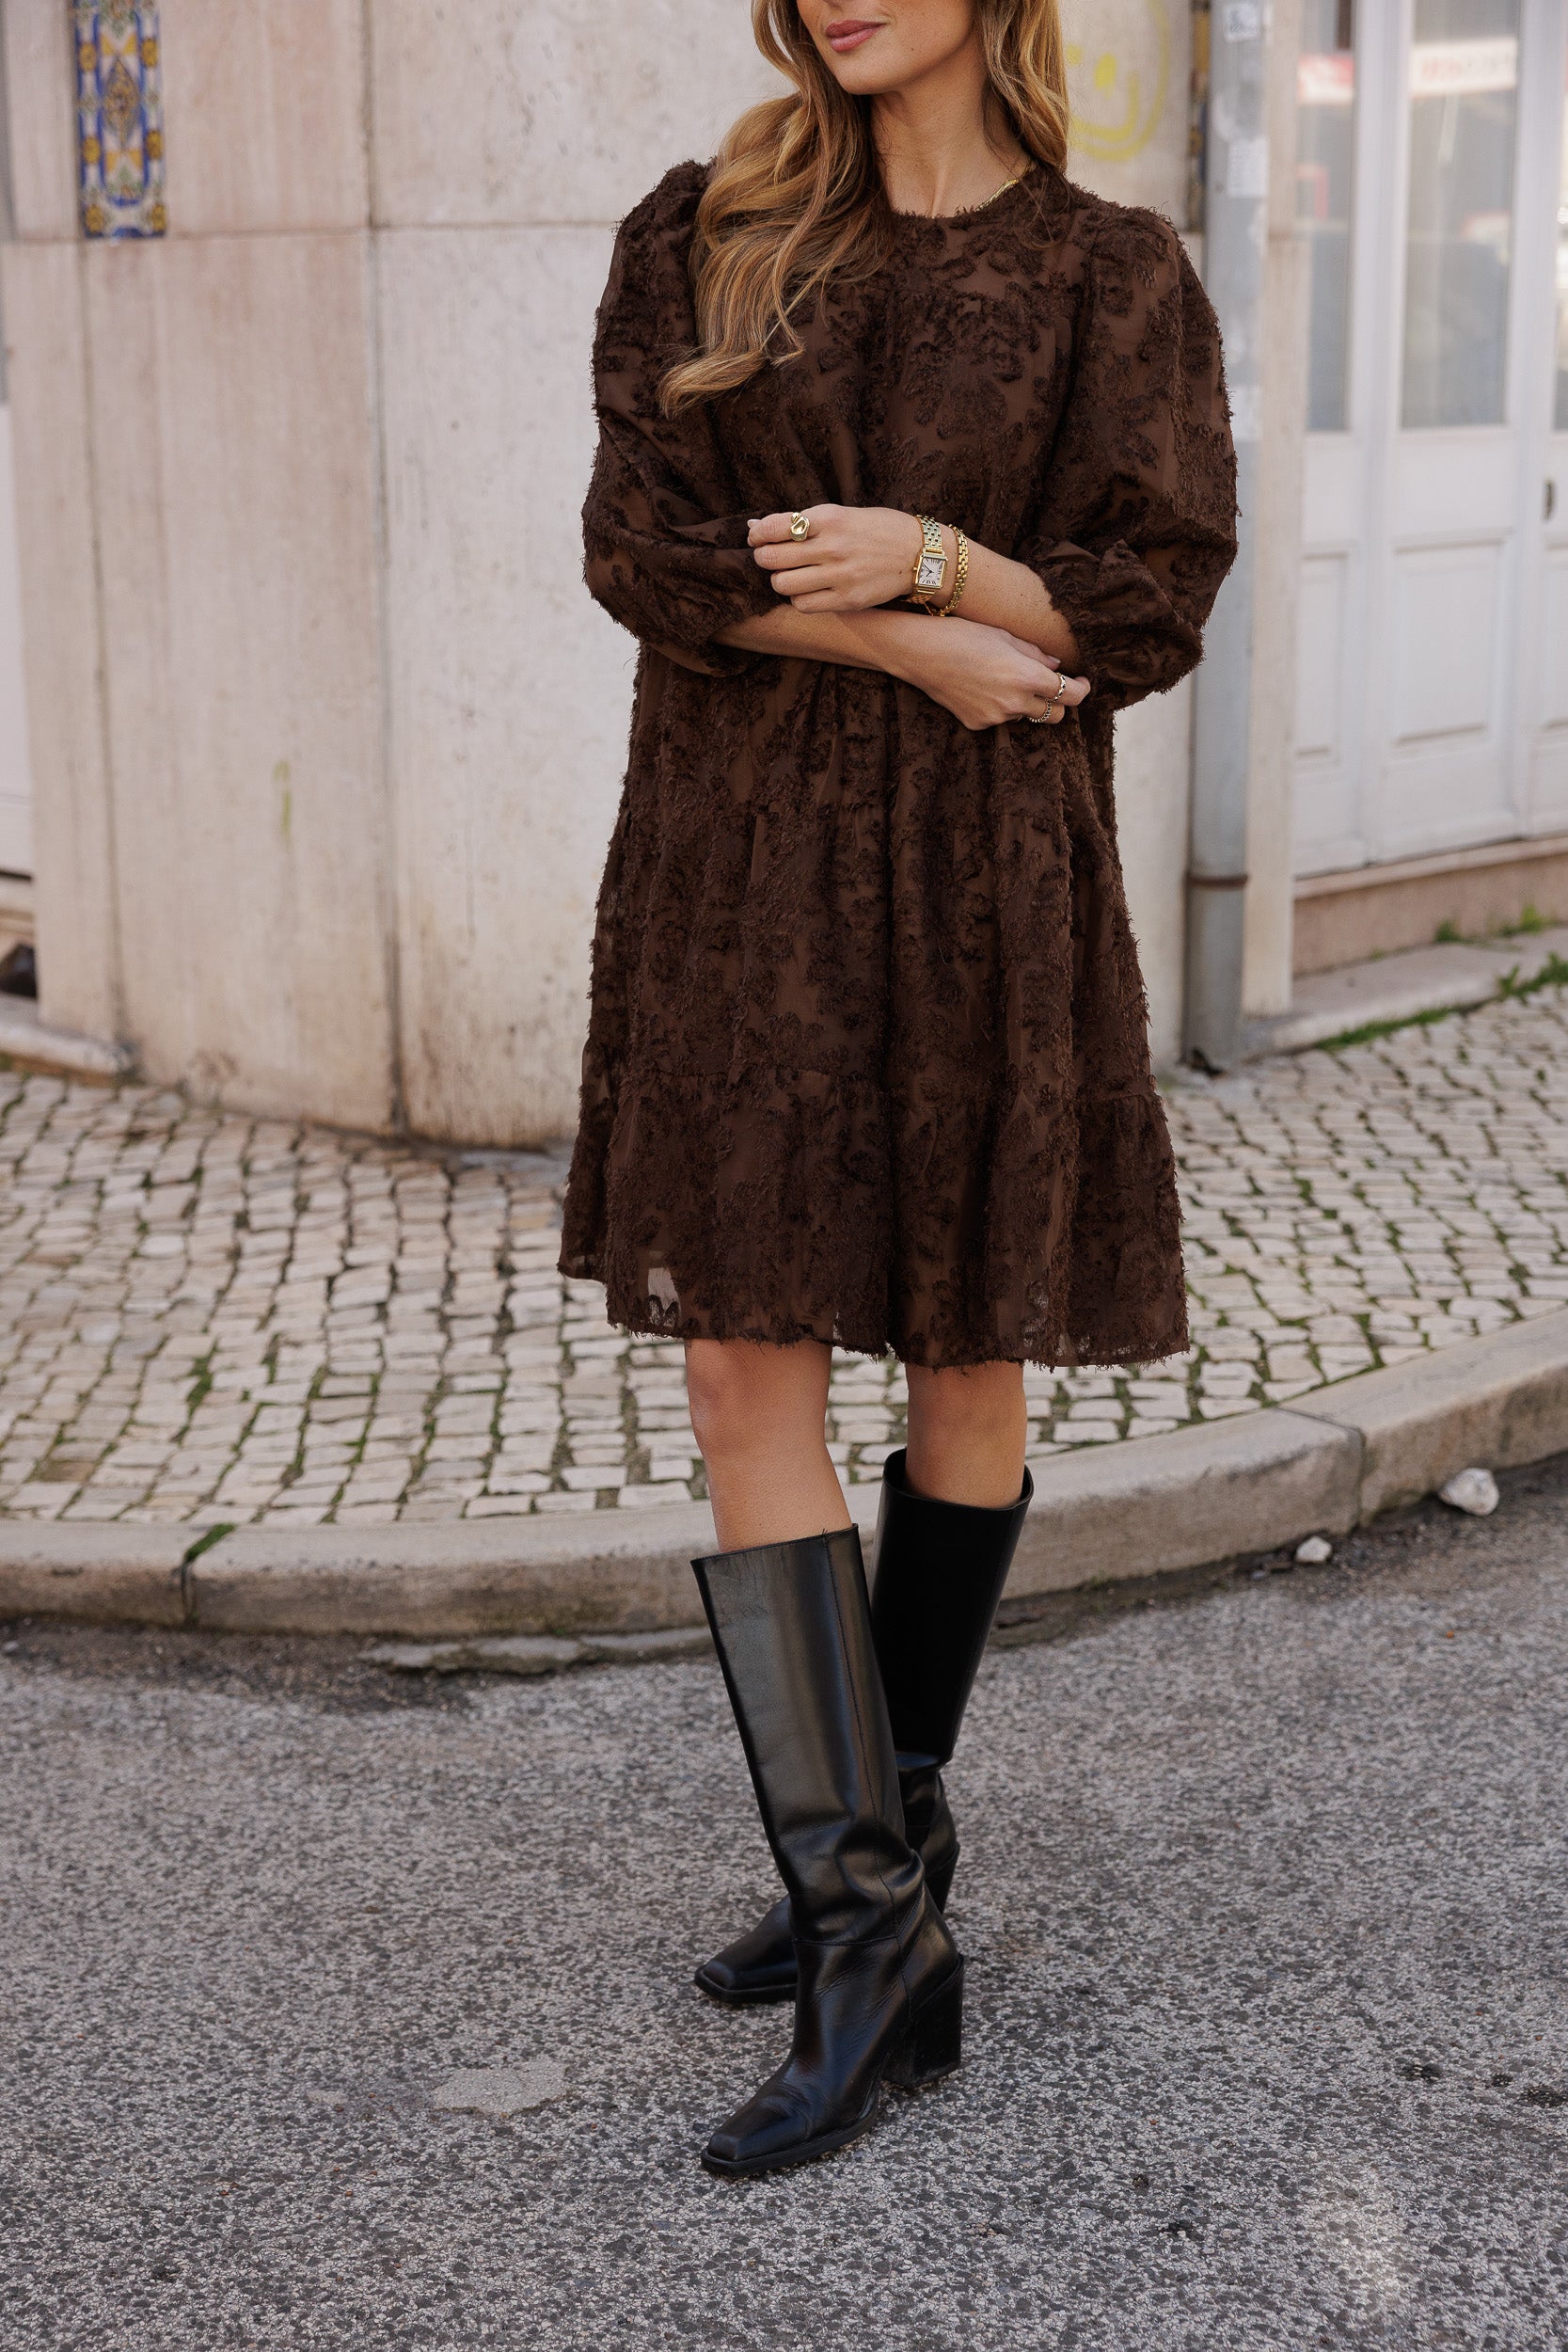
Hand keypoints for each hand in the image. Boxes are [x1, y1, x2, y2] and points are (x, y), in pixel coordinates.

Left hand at [747, 504, 925, 611]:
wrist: (919, 554)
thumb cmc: (876, 530)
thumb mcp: (842, 514)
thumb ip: (801, 522)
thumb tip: (755, 528)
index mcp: (830, 518)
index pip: (775, 527)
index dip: (758, 535)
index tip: (756, 538)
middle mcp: (833, 547)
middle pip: (772, 558)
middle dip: (764, 558)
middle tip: (771, 558)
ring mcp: (840, 576)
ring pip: (783, 584)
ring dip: (780, 580)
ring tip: (791, 575)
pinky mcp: (847, 600)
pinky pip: (803, 605)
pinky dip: (798, 598)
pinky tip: (808, 590)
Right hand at [889, 615, 1090, 731]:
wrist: (920, 653)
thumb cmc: (962, 635)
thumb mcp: (1005, 636)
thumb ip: (1036, 654)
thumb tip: (1056, 665)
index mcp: (1027, 677)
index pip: (1071, 695)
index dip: (1082, 689)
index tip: (1081, 682)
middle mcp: (1015, 703)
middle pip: (1055, 715)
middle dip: (1059, 702)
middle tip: (1051, 686)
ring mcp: (995, 717)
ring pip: (1026, 716)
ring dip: (1026, 703)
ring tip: (1005, 679)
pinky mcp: (977, 724)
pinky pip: (1001, 719)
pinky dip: (1001, 707)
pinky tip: (983, 687)